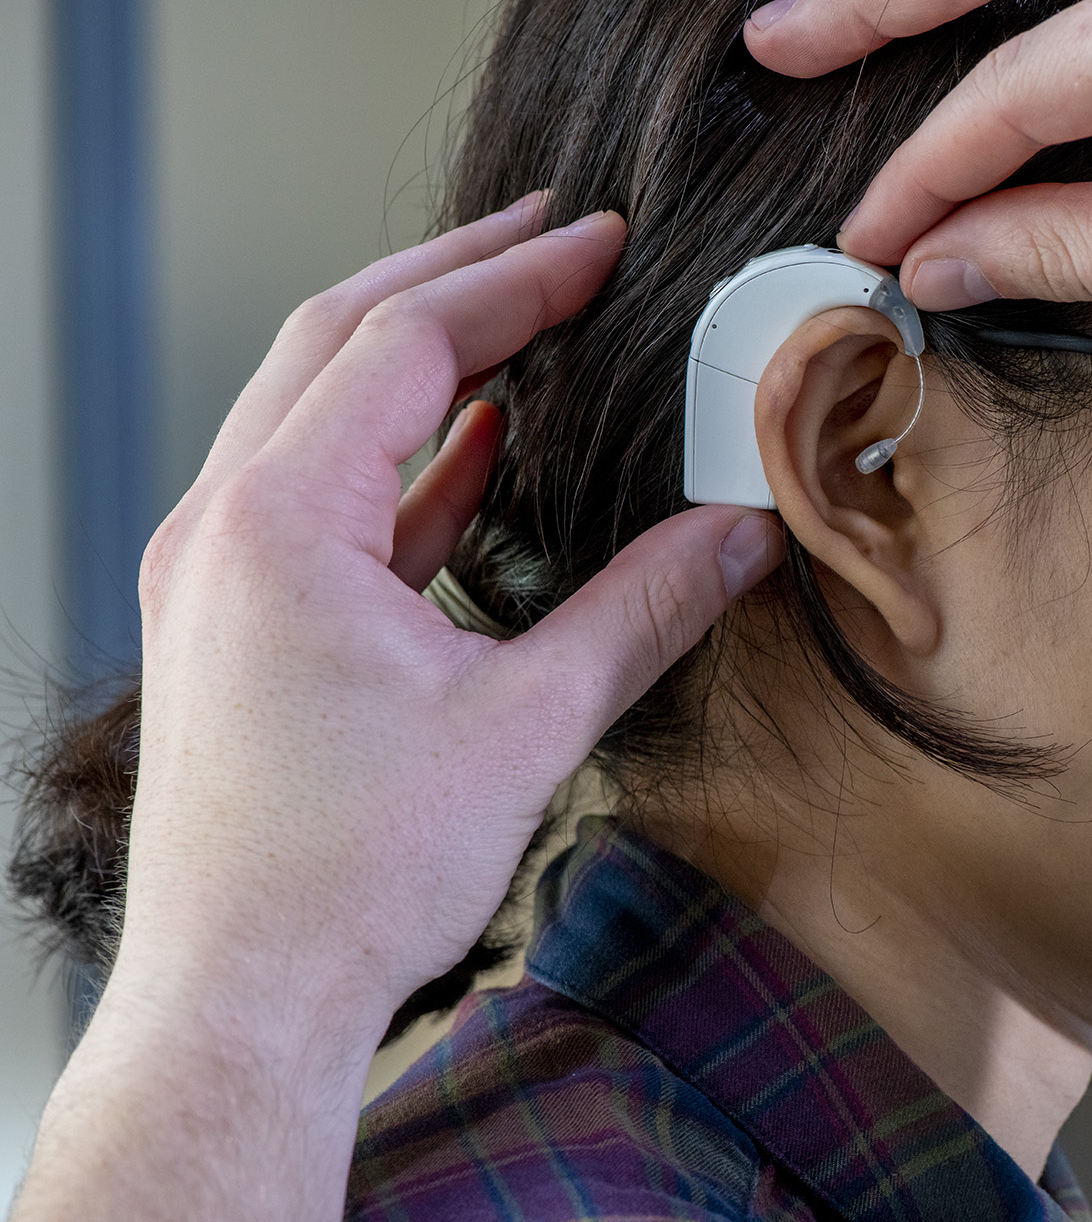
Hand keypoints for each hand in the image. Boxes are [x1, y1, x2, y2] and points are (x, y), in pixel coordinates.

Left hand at [15, 195, 783, 1219]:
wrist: (243, 997)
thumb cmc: (349, 877)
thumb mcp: (528, 727)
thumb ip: (642, 611)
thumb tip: (741, 536)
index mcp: (279, 524)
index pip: (405, 344)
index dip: (515, 282)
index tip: (598, 244)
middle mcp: (222, 526)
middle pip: (336, 339)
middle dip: (451, 273)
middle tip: (548, 230)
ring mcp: (215, 572)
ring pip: (314, 406)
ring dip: (417, 352)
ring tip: (519, 312)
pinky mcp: (233, 619)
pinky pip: (321, 492)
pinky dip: (401, 452)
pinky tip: (478, 442)